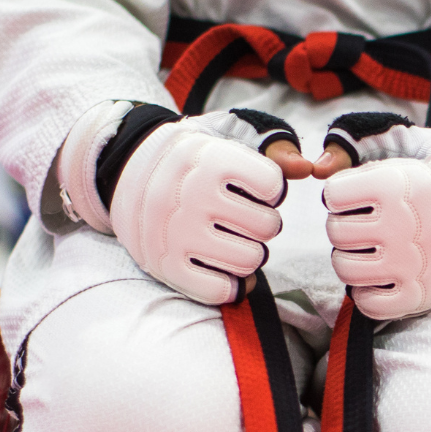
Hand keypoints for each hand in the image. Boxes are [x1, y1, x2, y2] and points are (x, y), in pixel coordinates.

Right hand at [110, 121, 286, 304]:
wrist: (125, 168)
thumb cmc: (191, 157)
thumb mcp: (226, 139)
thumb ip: (272, 149)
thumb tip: (306, 168)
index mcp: (209, 160)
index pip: (271, 185)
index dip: (271, 189)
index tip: (254, 188)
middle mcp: (190, 196)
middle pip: (267, 227)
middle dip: (264, 223)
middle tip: (245, 218)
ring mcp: (176, 234)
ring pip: (249, 260)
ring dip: (252, 254)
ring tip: (235, 240)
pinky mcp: (165, 265)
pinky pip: (217, 291)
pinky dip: (231, 286)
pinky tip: (227, 270)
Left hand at [322, 119, 430, 319]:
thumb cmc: (425, 189)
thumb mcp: (395, 161)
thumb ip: (351, 156)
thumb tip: (318, 168)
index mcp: (395, 185)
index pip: (333, 195)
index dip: (340, 196)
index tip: (358, 199)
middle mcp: (402, 224)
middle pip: (336, 232)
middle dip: (344, 229)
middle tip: (364, 228)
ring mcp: (410, 262)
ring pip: (345, 268)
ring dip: (350, 260)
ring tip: (367, 253)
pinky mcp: (419, 294)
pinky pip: (370, 304)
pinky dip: (366, 293)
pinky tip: (376, 279)